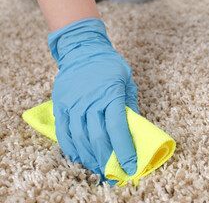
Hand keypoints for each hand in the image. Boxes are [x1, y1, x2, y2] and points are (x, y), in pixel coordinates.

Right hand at [48, 18, 137, 184]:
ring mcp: (73, 103)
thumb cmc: (110, 66)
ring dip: (89, 157)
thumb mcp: (127, 81)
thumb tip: (134, 128)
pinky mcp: (61, 104)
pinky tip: (78, 156)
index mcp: (111, 95)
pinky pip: (63, 131)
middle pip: (98, 137)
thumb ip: (130, 104)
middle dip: (107, 159)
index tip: (131, 166)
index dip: (124, 150)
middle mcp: (91, 101)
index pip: (118, 129)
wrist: (83, 50)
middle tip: (113, 172)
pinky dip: (70, 147)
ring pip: (80, 137)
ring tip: (97, 168)